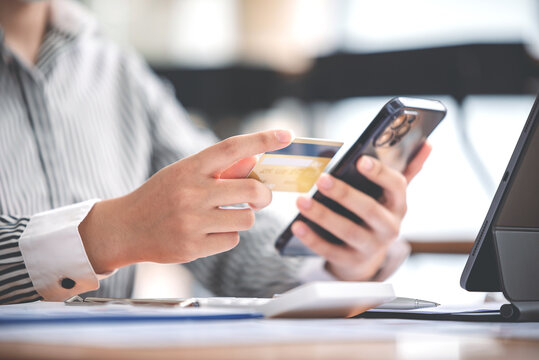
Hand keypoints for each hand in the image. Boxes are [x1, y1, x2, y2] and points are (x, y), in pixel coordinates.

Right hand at [79, 130, 292, 272]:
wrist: (124, 228)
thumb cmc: (160, 196)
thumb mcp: (184, 174)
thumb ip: (219, 169)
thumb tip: (255, 159)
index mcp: (190, 168)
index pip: (232, 147)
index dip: (262, 139)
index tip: (286, 135)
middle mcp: (192, 193)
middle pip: (251, 190)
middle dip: (264, 195)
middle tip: (260, 197)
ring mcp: (192, 222)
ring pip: (246, 219)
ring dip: (242, 218)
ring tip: (223, 217)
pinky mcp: (193, 247)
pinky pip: (232, 240)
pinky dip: (227, 236)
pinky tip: (208, 233)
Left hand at [291, 143, 431, 280]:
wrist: (368, 256)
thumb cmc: (377, 214)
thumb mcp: (391, 195)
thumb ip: (407, 169)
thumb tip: (426, 144)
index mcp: (398, 205)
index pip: (396, 186)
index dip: (379, 173)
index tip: (360, 160)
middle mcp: (389, 227)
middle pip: (368, 209)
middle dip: (344, 194)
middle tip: (321, 179)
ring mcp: (371, 247)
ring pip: (347, 231)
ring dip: (323, 216)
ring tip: (301, 201)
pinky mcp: (352, 261)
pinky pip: (330, 250)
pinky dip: (312, 239)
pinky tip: (297, 225)